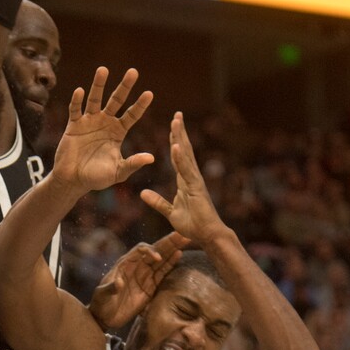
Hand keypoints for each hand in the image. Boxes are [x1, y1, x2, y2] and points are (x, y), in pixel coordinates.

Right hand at [52, 67, 154, 194]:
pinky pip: (75, 110)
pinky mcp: (74, 125)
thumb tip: (152, 158)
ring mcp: (89, 122)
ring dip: (99, 85)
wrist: (73, 181)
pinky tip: (80, 91)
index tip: (149, 94)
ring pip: (95, 99)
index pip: (132, 115)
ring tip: (103, 70)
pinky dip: (77, 101)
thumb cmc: (96, 178)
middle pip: (116, 100)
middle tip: (133, 72)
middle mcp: (105, 123)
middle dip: (125, 86)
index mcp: (118, 132)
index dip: (140, 105)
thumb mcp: (118, 172)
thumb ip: (132, 164)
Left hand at [89, 231, 186, 329]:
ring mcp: (144, 276)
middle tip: (181, 235)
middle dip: (167, 243)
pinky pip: (162, 273)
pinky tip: (179, 254)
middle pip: (154, 251)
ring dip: (172, 249)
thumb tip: (120, 283)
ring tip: (185, 240)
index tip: (157, 258)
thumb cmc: (101, 303)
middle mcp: (136, 267)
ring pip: (161, 260)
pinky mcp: (150, 287)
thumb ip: (111, 288)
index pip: (140, 251)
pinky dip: (171, 264)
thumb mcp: (103, 295)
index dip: (149, 251)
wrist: (105, 317)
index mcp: (124, 264)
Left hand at [141, 112, 226, 246]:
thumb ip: (158, 202)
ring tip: (176, 120)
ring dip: (180, 137)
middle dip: (179, 132)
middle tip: (177, 114)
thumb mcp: (169, 212)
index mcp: (185, 181)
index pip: (178, 157)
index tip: (172, 126)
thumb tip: (143, 194)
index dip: (175, 141)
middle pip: (183, 150)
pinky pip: (186, 169)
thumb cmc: (193, 225)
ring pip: (186, 155)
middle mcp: (191, 176)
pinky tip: (175, 145)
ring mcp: (194, 180)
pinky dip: (180, 157)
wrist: (207, 235)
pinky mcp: (196, 187)